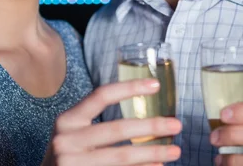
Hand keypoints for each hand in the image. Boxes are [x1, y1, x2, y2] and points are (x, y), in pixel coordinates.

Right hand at [43, 78, 181, 165]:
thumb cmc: (67, 154)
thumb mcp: (72, 133)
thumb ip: (97, 123)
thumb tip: (145, 117)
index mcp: (67, 120)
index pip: (101, 96)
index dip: (129, 88)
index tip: (156, 85)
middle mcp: (66, 140)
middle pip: (117, 129)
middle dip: (151, 126)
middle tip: (176, 125)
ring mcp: (72, 164)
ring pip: (122, 158)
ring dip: (153, 153)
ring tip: (176, 151)